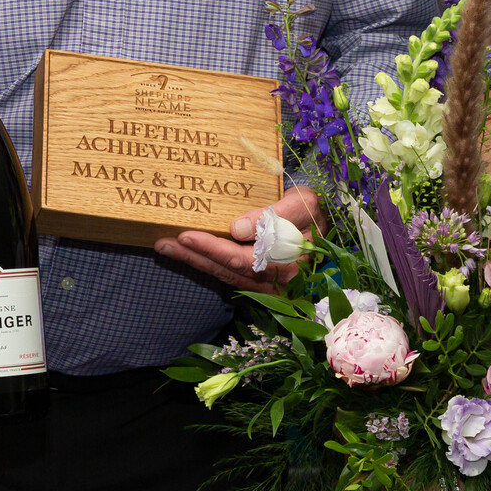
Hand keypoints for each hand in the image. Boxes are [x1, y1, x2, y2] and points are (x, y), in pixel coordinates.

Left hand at [154, 185, 322, 291]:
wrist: (327, 232)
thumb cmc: (314, 214)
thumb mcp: (304, 204)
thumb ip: (275, 215)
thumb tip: (236, 228)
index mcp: (287, 259)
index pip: (241, 258)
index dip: (212, 248)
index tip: (186, 234)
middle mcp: (274, 279)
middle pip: (226, 269)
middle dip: (193, 256)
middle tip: (163, 242)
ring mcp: (265, 285)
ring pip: (224, 274)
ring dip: (193, 261)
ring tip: (165, 247)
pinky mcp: (258, 284)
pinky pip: (227, 275)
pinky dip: (205, 264)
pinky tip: (186, 254)